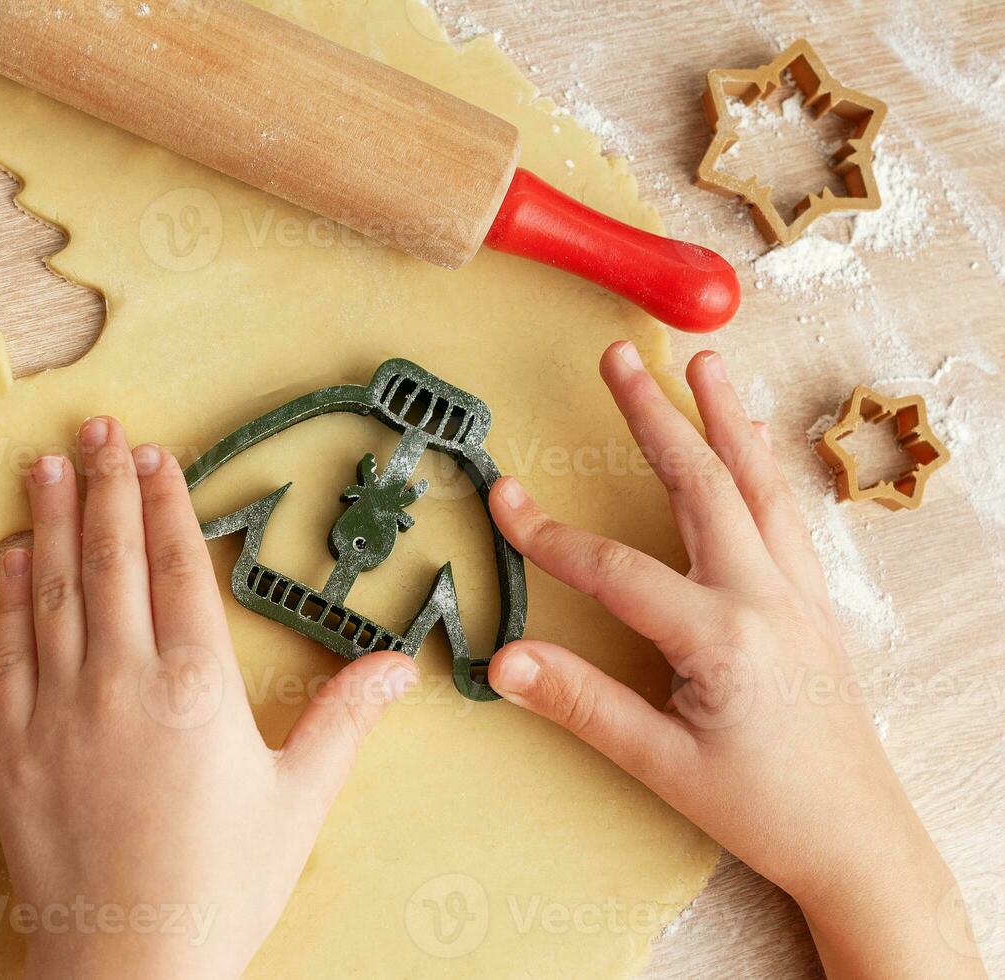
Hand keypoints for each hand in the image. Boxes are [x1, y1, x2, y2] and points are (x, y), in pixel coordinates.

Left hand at [0, 417, 419, 978]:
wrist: (128, 969)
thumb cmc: (221, 889)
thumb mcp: (297, 802)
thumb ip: (343, 721)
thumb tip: (399, 665)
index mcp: (198, 688)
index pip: (179, 569)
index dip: (166, 504)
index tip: (155, 456)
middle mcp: (122, 682)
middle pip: (113, 560)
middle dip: (106, 487)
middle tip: (96, 429)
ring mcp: (59, 711)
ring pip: (54, 591)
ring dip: (52, 521)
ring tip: (48, 466)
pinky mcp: (12, 748)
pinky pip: (7, 652)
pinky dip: (8, 597)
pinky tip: (11, 557)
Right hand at [484, 342, 984, 978]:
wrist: (860, 842)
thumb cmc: (765, 809)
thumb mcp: (662, 764)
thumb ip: (582, 704)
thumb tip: (504, 661)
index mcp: (724, 636)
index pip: (619, 572)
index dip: (552, 536)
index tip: (503, 499)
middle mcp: (767, 598)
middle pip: (704, 485)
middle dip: (658, 416)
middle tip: (620, 358)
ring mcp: (799, 595)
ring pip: (758, 487)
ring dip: (727, 420)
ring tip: (705, 365)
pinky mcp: (813, 605)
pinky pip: (786, 516)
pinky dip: (762, 467)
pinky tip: (752, 447)